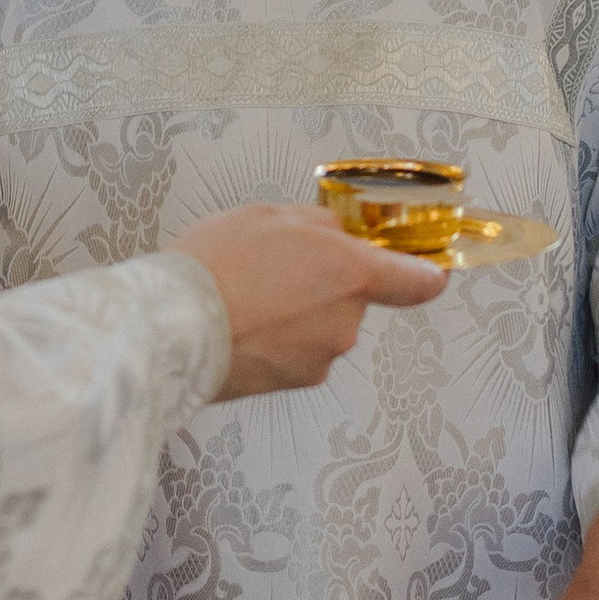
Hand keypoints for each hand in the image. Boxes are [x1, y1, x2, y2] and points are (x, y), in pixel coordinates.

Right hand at [175, 203, 448, 399]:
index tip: (427, 267)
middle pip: (354, 298)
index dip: (425, 273)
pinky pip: (296, 351)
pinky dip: (276, 338)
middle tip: (276, 265)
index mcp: (352, 273)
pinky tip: (240, 321)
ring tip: (246, 294)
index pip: (418, 281)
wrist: (171, 329)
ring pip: (321, 325)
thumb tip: (338, 235)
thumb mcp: (270, 215)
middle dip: (325, 282)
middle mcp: (346, 322)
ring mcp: (320, 358)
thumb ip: (318, 225)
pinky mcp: (291, 384)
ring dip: (296, 311)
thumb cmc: (217, 265)